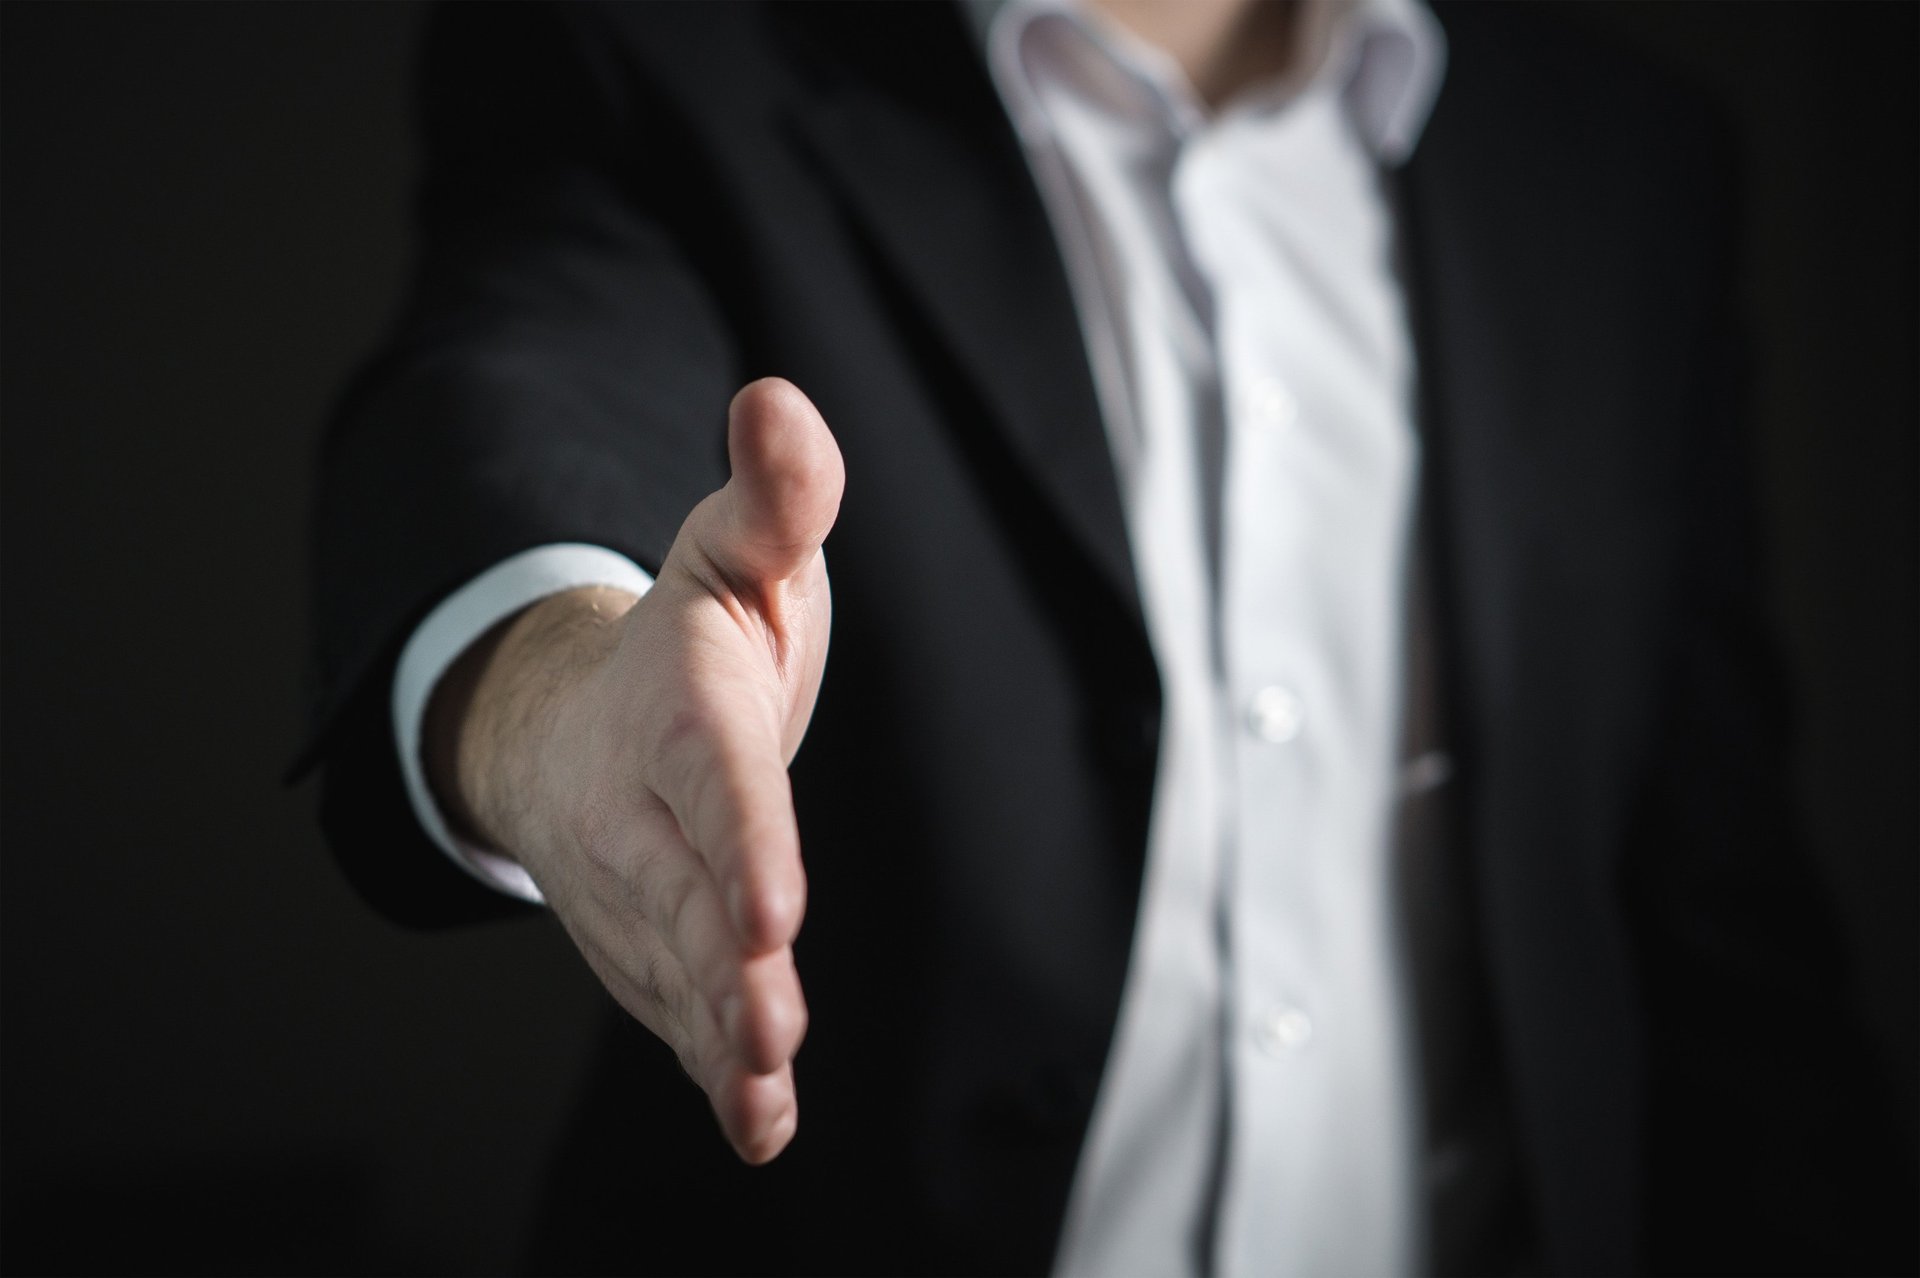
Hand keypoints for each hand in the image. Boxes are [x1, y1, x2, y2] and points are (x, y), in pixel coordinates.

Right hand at [425, 378, 842, 1162]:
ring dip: (717, 1035)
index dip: (743, 842)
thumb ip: (775, 494)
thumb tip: (779, 398)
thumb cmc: (690, 637)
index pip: (716, 781)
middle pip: (685, 894)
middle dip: (721, 965)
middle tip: (766, 1024)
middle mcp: (646, 811)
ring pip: (677, 970)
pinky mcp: (653, 944)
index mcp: (681, 712)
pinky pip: (677, 1011)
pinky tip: (759, 1127)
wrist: (580, 720)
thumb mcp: (737, 552)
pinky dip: (713, 1070)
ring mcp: (641, 888)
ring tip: (758, 1091)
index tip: (772, 909)